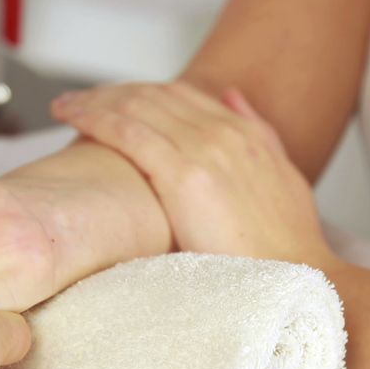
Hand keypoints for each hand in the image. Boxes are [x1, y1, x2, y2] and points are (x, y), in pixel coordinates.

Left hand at [52, 82, 336, 266]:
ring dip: (96, 99)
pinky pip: (128, 130)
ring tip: (65, 105)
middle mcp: (224, 131)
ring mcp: (205, 148)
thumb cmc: (288, 246)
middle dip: (113, 92)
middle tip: (79, 100)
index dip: (142, 92)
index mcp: (245, 133)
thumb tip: (232, 97)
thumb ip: (258, 134)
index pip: (181, 95)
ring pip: (136, 104)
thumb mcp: (282, 178)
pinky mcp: (185, 173)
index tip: (114, 99)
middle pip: (155, 93)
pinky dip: (95, 116)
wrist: (304, 276)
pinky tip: (71, 116)